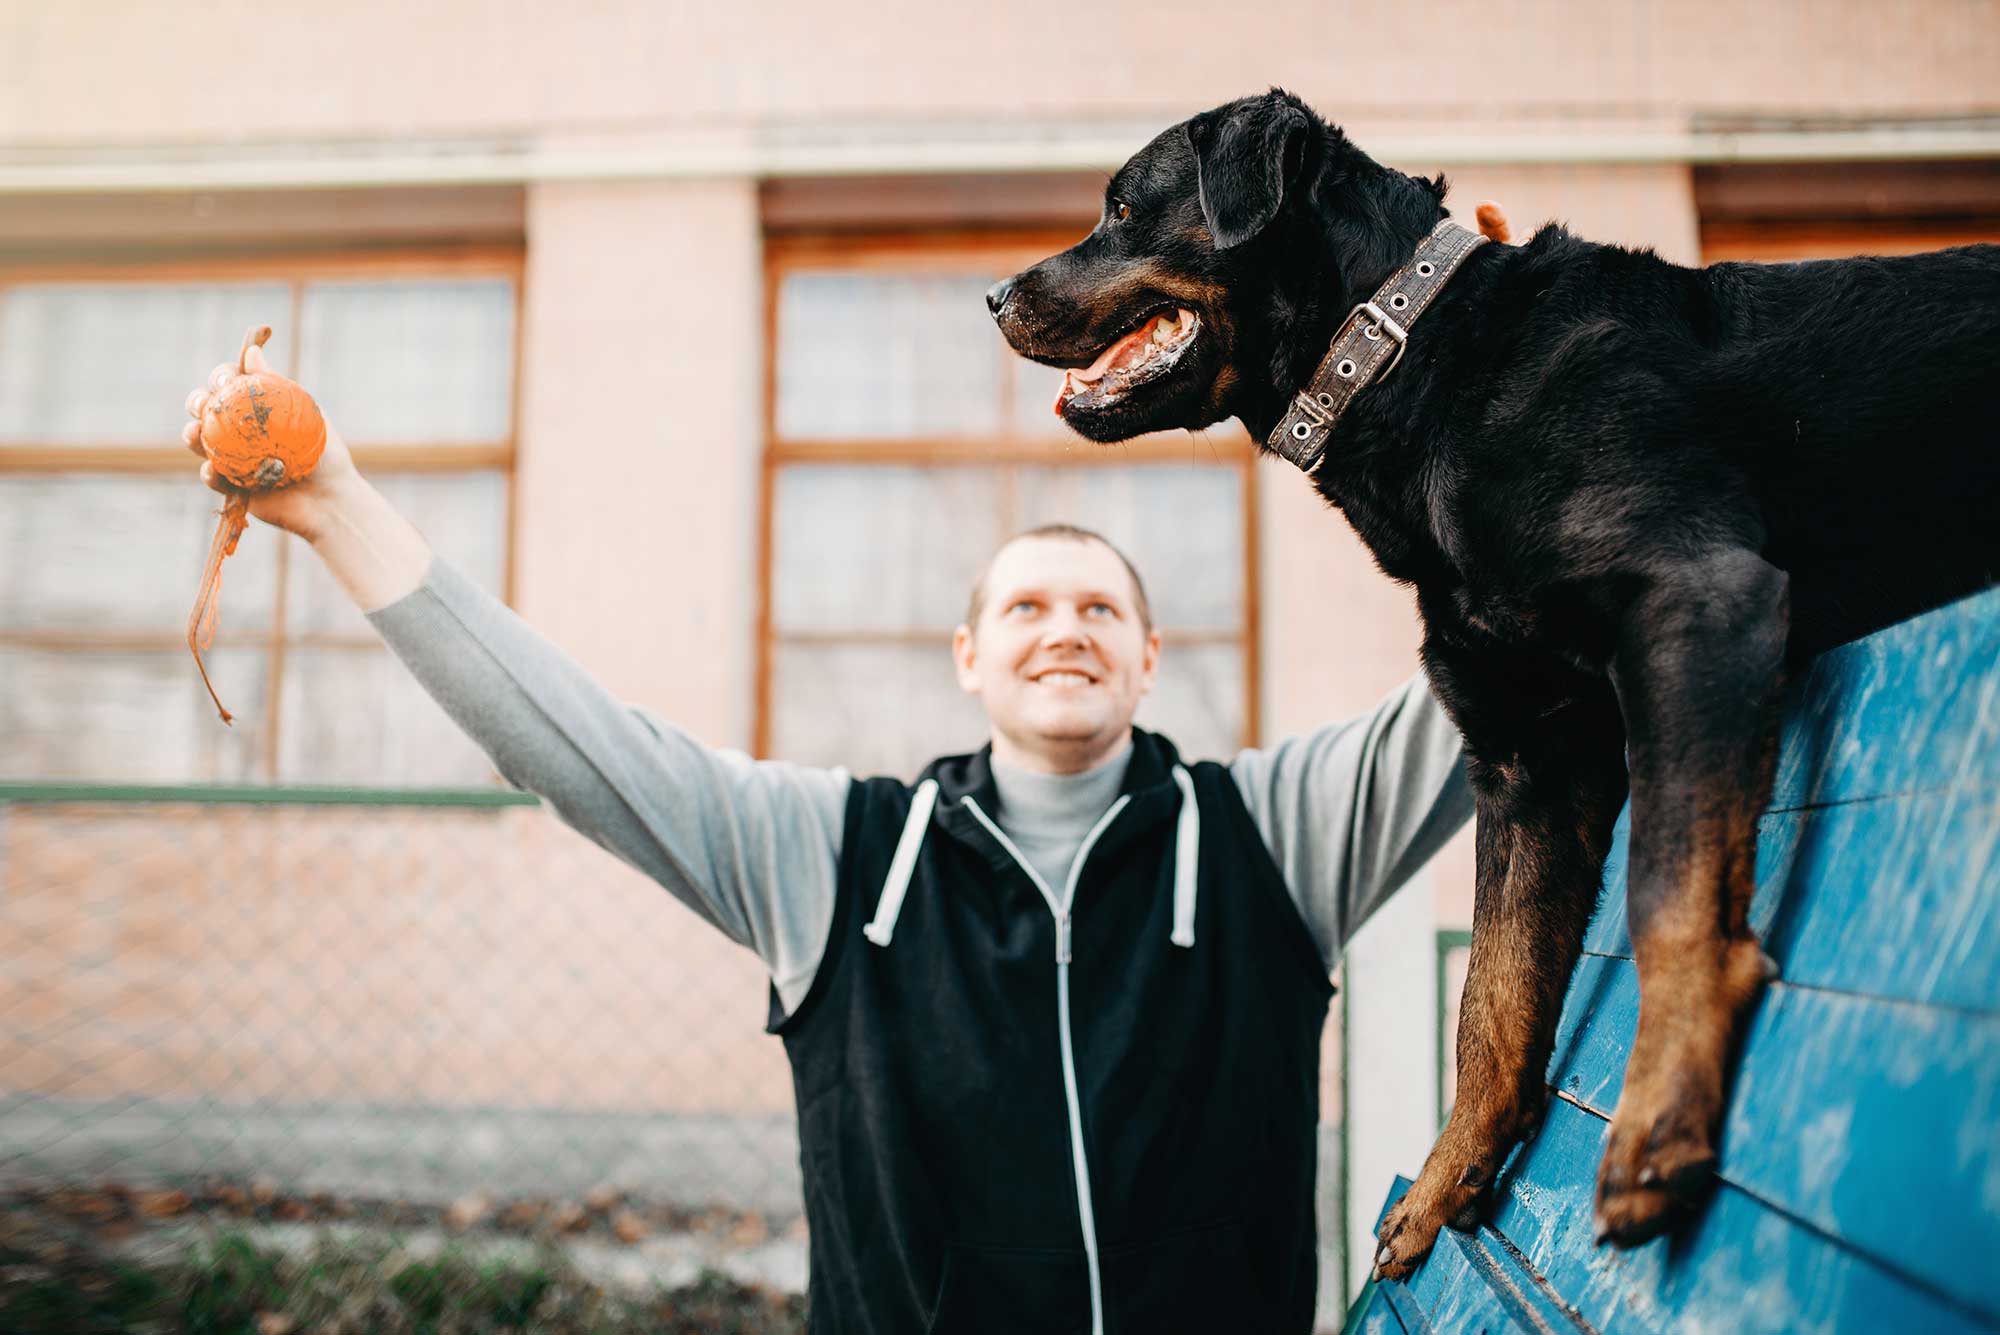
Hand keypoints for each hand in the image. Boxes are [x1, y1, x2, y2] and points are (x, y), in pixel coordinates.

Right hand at [181, 341, 359, 543]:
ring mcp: (232, 458)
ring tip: (194, 435)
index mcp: (256, 408)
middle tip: (204, 405)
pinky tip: (211, 470)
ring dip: (190, 434)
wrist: (332, 501)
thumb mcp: (308, 416)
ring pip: (199, 441)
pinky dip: (207, 473)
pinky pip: (211, 478)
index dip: (221, 377)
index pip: (229, 384)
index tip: (227, 381)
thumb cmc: (327, 456)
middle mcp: (240, 430)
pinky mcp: (231, 486)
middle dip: (197, 402)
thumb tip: (252, 352)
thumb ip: (278, 386)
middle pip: (205, 409)